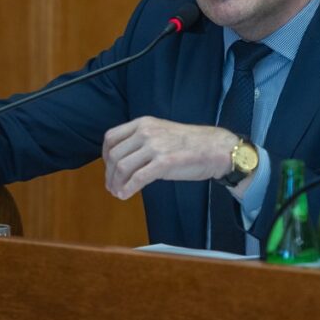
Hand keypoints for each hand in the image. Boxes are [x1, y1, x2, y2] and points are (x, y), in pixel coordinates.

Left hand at [103, 116, 236, 199]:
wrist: (215, 148)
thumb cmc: (189, 143)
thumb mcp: (161, 132)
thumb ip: (142, 141)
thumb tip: (124, 161)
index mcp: (143, 123)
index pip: (111, 137)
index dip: (104, 156)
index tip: (109, 168)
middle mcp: (146, 132)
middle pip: (114, 155)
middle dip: (109, 174)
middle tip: (111, 186)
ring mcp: (155, 147)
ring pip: (123, 167)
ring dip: (116, 183)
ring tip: (117, 192)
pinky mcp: (164, 163)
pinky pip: (137, 178)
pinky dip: (127, 189)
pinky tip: (126, 195)